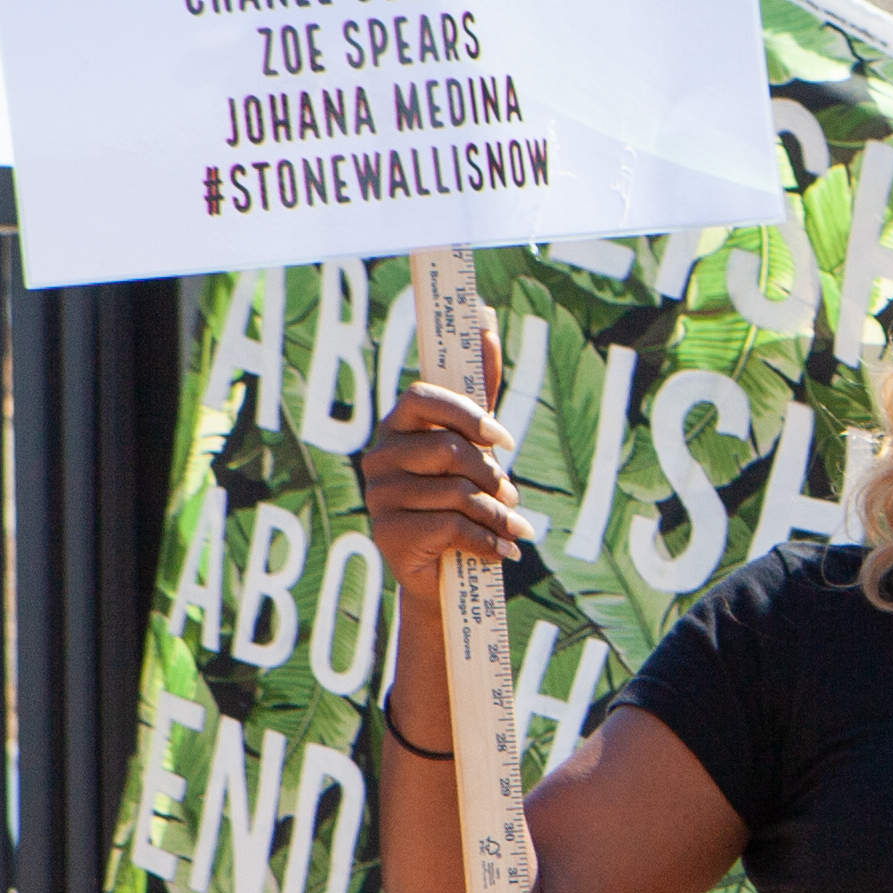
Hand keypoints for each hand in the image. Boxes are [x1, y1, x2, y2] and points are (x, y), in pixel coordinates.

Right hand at [355, 380, 523, 584]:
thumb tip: (486, 320)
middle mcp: (380, 457)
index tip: (504, 440)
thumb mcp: (473, 444)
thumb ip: (479, 388)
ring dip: (497, 515)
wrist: (440, 572)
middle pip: (450, 450)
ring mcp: (378, 495)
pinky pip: (452, 527)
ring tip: (514, 527)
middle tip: (513, 497)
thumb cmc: (458, 498)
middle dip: (493, 477)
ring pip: (457, 493)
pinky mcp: (387, 533)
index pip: (420, 397)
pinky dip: (488, 540)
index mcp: (397, 428)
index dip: (466, 414)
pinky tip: (502, 550)